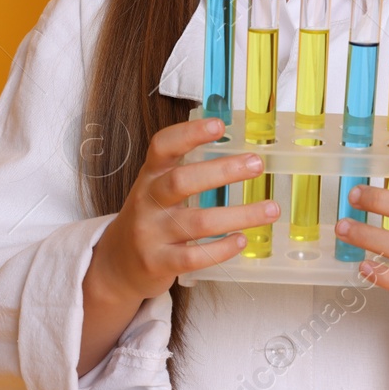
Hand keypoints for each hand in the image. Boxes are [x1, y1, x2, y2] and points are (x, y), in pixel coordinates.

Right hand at [88, 115, 279, 302]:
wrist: (117, 264)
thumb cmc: (150, 219)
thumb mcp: (157, 190)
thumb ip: (186, 172)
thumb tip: (238, 153)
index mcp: (150, 176)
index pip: (163, 147)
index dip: (189, 134)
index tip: (219, 125)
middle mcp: (148, 201)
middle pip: (182, 181)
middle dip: (222, 171)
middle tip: (257, 164)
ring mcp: (151, 233)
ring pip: (198, 222)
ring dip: (240, 215)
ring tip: (271, 209)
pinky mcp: (158, 263)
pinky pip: (194, 257)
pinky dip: (222, 249)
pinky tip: (242, 240)